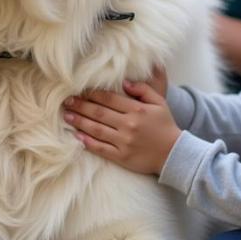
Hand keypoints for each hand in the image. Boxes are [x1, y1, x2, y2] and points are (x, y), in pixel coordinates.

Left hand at [62, 78, 179, 175]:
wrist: (174, 154)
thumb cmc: (165, 126)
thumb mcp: (159, 103)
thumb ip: (143, 90)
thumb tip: (124, 82)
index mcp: (136, 110)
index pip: (108, 98)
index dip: (91, 94)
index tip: (79, 91)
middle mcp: (128, 124)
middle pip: (98, 113)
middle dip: (80, 106)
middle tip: (66, 102)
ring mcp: (124, 142)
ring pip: (96, 129)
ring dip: (79, 122)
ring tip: (67, 116)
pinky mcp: (121, 157)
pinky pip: (101, 148)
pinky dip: (87, 142)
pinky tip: (77, 136)